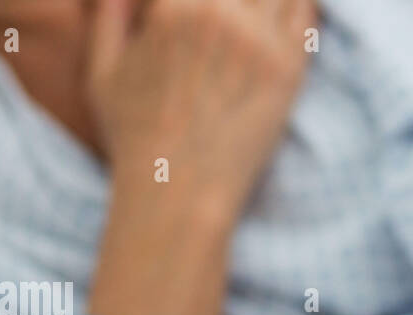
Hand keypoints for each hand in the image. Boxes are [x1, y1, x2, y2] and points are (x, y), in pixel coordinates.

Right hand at [87, 0, 314, 216]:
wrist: (180, 196)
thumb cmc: (136, 141)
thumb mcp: (104, 74)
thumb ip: (109, 18)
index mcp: (172, 6)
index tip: (203, 9)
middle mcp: (218, 13)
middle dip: (237, 0)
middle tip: (233, 22)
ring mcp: (258, 40)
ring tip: (262, 11)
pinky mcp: (290, 69)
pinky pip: (308, 10)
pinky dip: (301, 5)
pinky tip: (288, 14)